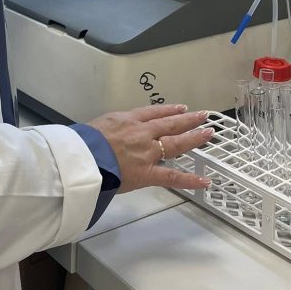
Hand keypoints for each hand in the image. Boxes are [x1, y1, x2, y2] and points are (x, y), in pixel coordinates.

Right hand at [88, 104, 212, 191]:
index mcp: (127, 120)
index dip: (168, 110)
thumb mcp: (96, 126)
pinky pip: (172, 177)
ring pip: (176, 143)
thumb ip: (109, 129)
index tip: (180, 108)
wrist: (81, 158)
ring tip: (209, 133)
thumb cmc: (83, 143)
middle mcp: (141, 133)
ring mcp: (147, 152)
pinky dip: (189, 180)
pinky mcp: (147, 173)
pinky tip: (205, 181)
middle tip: (202, 115)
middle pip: (170, 124)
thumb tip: (110, 134)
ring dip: (194, 138)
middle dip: (188, 119)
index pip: (153, 112)